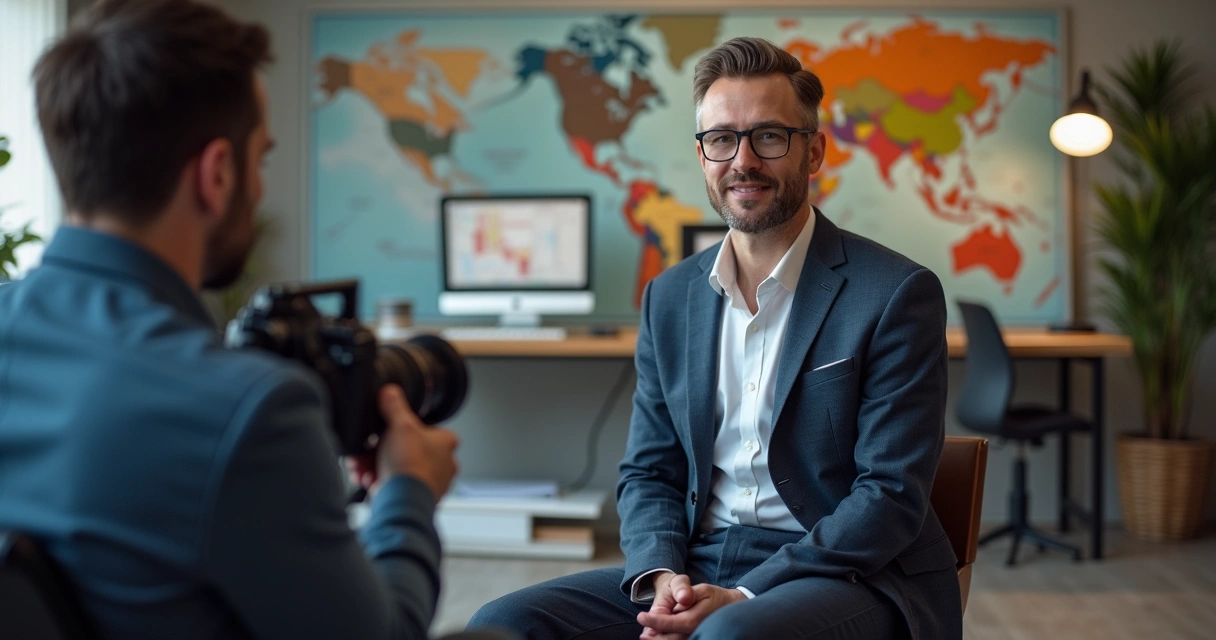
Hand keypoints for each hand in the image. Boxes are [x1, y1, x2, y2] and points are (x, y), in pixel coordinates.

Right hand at [358, 384, 459, 500]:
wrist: (404, 502)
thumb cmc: (412, 466)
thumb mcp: (401, 425)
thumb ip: (395, 406)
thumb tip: (391, 392)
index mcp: (446, 443)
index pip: (423, 427)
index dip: (399, 428)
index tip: (384, 430)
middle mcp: (443, 464)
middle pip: (405, 450)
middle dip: (380, 451)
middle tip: (366, 451)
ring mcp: (429, 483)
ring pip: (397, 468)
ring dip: (375, 466)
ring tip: (362, 466)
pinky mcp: (415, 498)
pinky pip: (394, 486)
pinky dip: (378, 482)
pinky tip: (367, 479)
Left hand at [638, 582, 744, 638]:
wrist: (730, 607)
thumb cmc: (714, 597)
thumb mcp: (702, 589)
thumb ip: (689, 593)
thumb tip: (683, 598)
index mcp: (693, 619)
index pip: (669, 622)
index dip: (653, 620)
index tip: (640, 616)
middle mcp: (694, 631)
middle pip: (669, 638)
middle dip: (654, 638)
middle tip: (643, 635)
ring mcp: (695, 636)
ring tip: (647, 637)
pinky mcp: (696, 637)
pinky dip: (668, 639)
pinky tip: (659, 636)